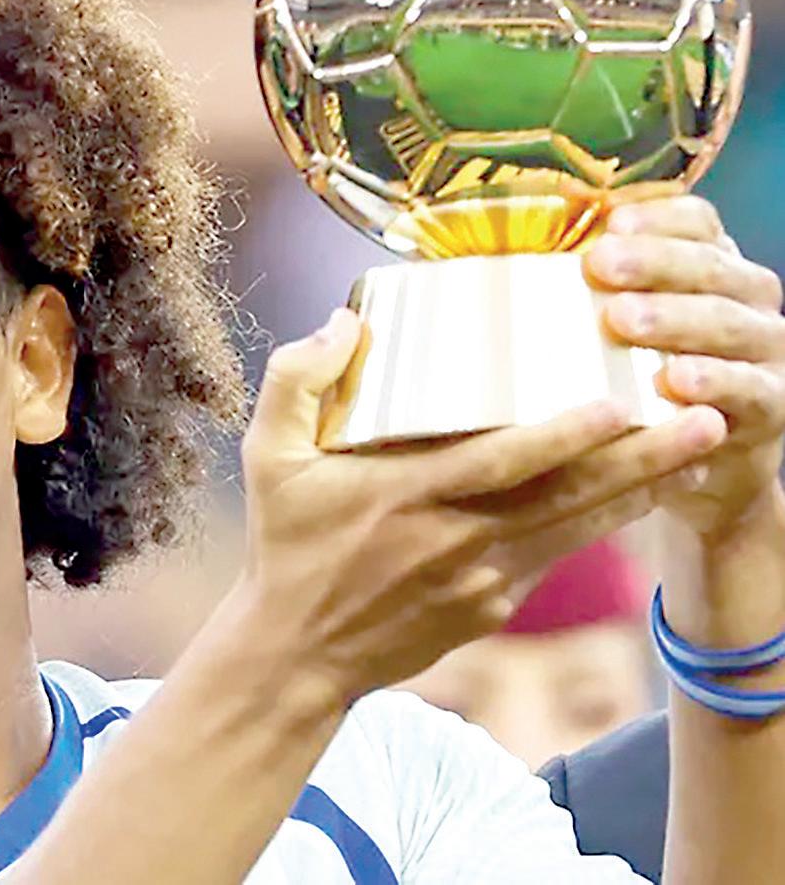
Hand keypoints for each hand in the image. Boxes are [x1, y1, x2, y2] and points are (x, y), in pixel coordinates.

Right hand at [239, 309, 724, 701]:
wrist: (296, 653)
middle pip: (568, 496)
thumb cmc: (285, 544)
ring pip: (579, 528)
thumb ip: (296, 379)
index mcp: (406, 494)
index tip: (620, 404)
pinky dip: (604, 525)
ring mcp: (483, 579)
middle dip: (644, 459)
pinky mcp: (494, 606)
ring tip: (702, 454)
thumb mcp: (266, 455)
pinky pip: (558, 556)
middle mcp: (457, 538)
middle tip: (707, 421)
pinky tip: (639, 496)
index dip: (565, 436)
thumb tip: (346, 321)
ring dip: (642, 490)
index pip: (502, 462)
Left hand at [585, 195, 784, 537]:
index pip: (698, 222)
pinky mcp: (770, 406)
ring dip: (676, 319)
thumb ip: (597, 285)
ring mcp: (765, 349)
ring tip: (624, 320)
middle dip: (654, 263)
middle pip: (708, 266)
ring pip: (728, 322)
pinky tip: (676, 382)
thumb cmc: (646, 373)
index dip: (658, 217)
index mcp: (713, 263)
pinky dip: (715, 382)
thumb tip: (525, 246)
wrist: (705, 459)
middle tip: (601, 264)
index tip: (610, 222)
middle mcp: (748, 297)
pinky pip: (749, 388)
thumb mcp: (622, 323)